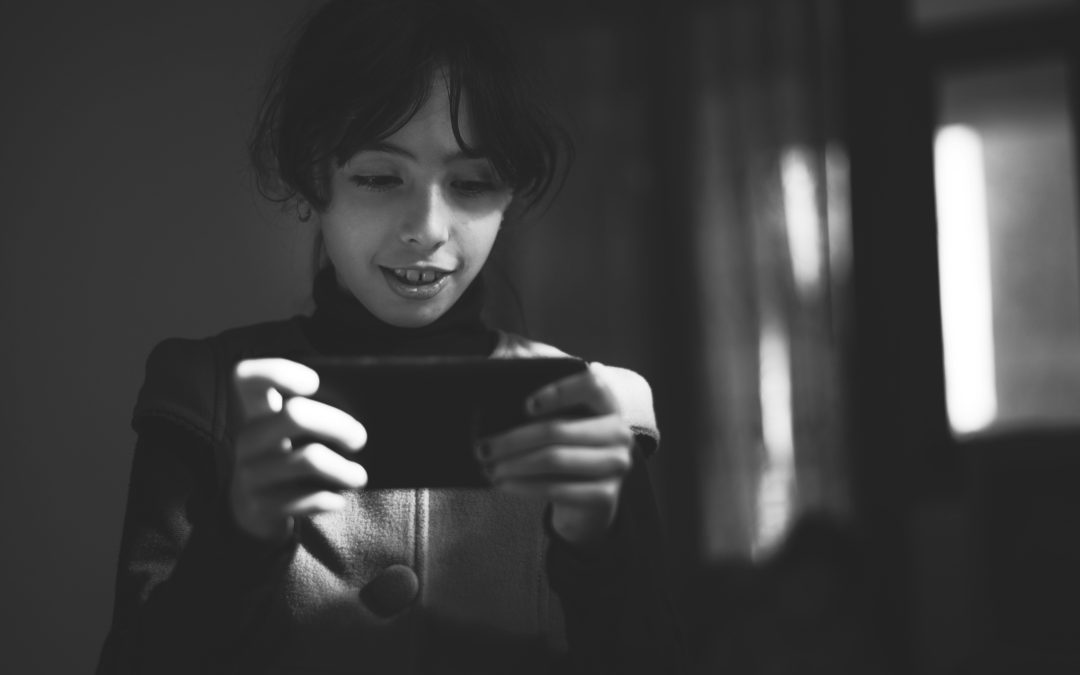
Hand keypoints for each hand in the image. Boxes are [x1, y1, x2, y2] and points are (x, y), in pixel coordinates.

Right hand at [230, 358, 367, 542]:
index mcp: (254, 412)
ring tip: (360, 476)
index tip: (314, 382)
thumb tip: (365, 413)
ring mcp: (249, 474)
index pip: (246, 376)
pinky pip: (304, 499)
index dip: (278, 371)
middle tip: (360, 438)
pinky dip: (328, 499)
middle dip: (337, 424)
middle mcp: (247, 439)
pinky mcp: (258, 507)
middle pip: (295, 415)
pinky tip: (338, 500)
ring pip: (308, 460)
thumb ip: (312, 418)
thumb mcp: (288, 435)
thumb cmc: (285, 460)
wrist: (253, 513)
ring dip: (343, 469)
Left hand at [478, 363, 633, 546]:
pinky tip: (504, 484)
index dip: (559, 391)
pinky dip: (523, 486)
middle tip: (482, 449)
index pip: (591, 384)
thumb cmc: (565, 450)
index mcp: (608, 404)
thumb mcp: (558, 421)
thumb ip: (539, 400)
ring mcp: (616, 464)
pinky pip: (556, 488)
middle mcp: (620, 432)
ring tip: (489, 468)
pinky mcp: (605, 495)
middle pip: (558, 429)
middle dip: (512, 440)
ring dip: (513, 465)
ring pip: (554, 460)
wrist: (587, 500)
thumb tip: (504, 370)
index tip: (525, 406)